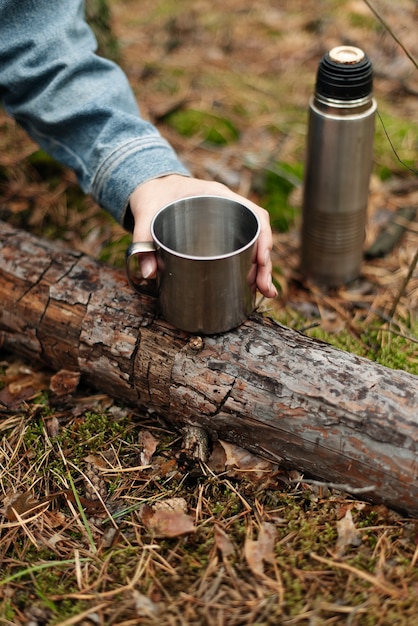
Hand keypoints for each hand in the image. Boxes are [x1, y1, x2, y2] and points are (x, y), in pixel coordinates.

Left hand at [129, 174, 277, 298]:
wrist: (149, 186)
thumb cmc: (151, 194)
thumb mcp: (145, 211)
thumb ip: (143, 237)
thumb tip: (149, 272)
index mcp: (217, 195)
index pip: (255, 214)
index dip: (263, 239)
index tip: (261, 262)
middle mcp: (228, 207)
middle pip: (259, 234)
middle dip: (265, 264)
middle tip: (264, 289)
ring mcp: (226, 221)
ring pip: (253, 244)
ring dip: (260, 269)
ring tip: (263, 293)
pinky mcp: (219, 234)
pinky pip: (241, 249)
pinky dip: (248, 268)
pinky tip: (250, 286)